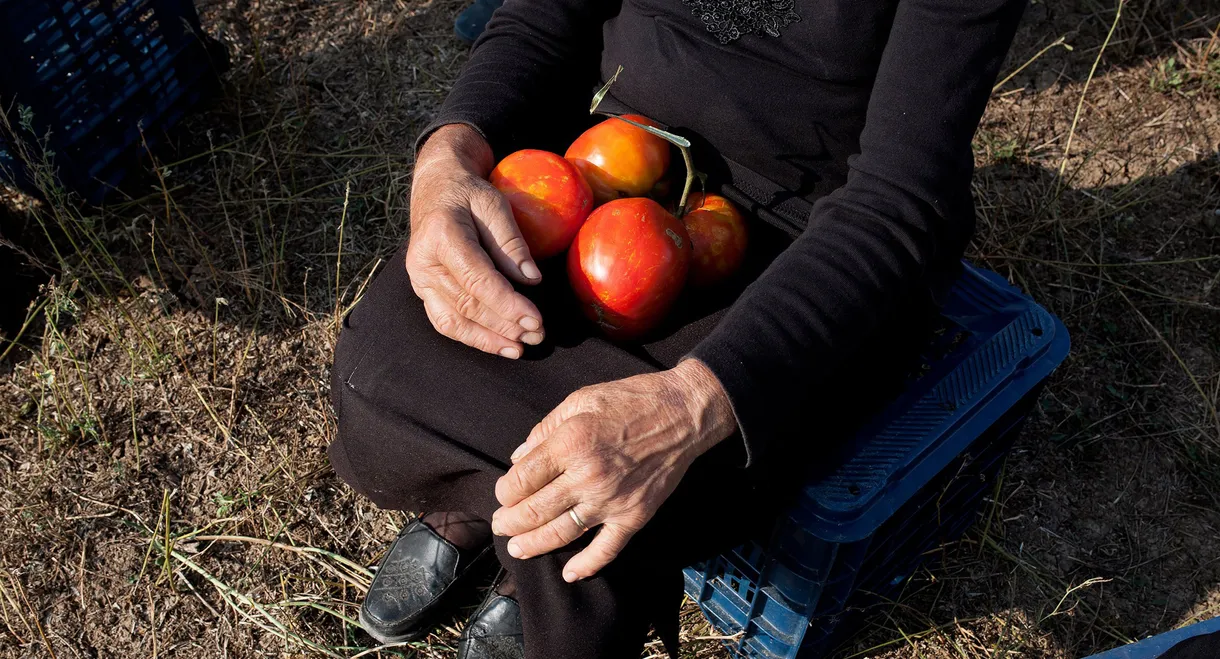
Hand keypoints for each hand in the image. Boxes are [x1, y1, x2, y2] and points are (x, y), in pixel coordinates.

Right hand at [406, 124, 543, 358]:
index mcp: (441, 235)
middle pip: (467, 304)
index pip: (478, 280)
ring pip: (454, 320)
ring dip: (489, 338)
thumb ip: (511, 242)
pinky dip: (472, 337)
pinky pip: (444, 321)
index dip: (507, 304)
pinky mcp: (422, 290)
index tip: (535, 319)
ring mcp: (419, 279)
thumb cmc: (468, 193)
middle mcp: (423, 261)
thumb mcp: (494, 204)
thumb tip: (532, 279)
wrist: (436, 188)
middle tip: (537, 335)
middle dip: (504, 324)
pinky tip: (498, 344)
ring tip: (520, 347)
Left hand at [491, 359, 736, 581]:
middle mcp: (587, 476)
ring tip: (517, 548)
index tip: (504, 492)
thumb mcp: (580, 399)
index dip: (504, 491)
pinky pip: (607, 549)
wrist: (683, 413)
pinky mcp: (634, 515)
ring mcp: (611, 500)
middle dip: (509, 522)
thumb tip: (519, 457)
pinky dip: (587, 565)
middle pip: (534, 511)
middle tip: (500, 524)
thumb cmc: (630, 399)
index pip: (520, 480)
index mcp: (570, 444)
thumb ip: (545, 429)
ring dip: (533, 545)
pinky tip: (570, 573)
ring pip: (561, 534)